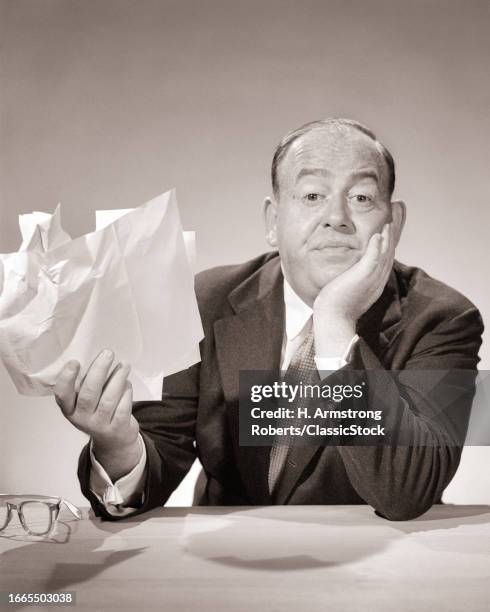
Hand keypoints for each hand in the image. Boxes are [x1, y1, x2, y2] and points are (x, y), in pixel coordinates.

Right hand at [54, 349, 139, 456]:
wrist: (113, 439)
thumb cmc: (98, 410)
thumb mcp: (85, 400)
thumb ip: (87, 383)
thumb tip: (99, 357)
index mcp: (69, 408)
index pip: (62, 395)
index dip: (66, 379)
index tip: (74, 362)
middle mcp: (82, 418)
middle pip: (89, 394)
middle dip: (99, 370)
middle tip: (108, 353)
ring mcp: (100, 424)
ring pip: (108, 399)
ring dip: (118, 378)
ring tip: (125, 364)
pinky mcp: (117, 427)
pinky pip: (123, 406)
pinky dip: (126, 392)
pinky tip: (127, 382)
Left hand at [313, 220, 396, 356]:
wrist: (333, 318)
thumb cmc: (337, 304)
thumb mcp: (349, 284)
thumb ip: (354, 273)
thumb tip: (352, 266)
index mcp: (376, 279)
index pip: (387, 253)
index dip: (392, 236)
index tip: (394, 220)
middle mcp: (378, 278)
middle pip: (391, 248)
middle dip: (397, 227)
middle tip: (401, 207)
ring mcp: (372, 278)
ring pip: (386, 251)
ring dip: (391, 231)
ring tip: (394, 212)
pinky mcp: (363, 278)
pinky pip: (373, 259)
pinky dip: (377, 246)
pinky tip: (379, 234)